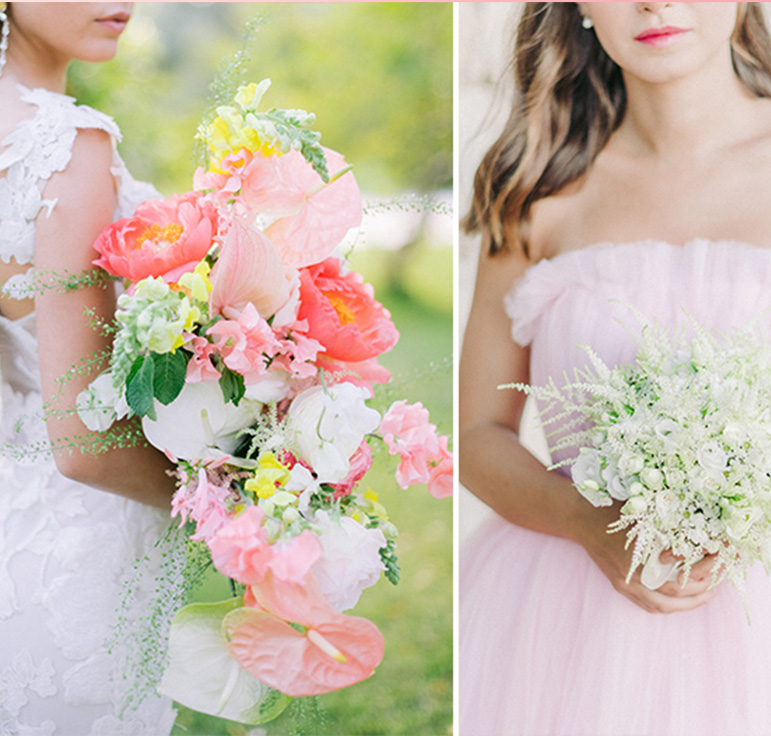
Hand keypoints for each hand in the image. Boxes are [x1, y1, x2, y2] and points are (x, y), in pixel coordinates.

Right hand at [575, 502, 719, 613]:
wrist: (579, 518)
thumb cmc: (611, 510)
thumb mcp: (642, 514)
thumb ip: (665, 527)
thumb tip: (699, 534)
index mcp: (640, 561)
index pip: (678, 582)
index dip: (702, 578)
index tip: (714, 567)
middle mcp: (631, 577)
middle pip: (671, 599)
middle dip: (698, 596)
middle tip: (715, 588)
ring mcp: (623, 583)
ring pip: (658, 607)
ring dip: (683, 605)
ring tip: (701, 597)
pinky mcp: (618, 583)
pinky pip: (644, 604)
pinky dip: (663, 605)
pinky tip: (676, 599)